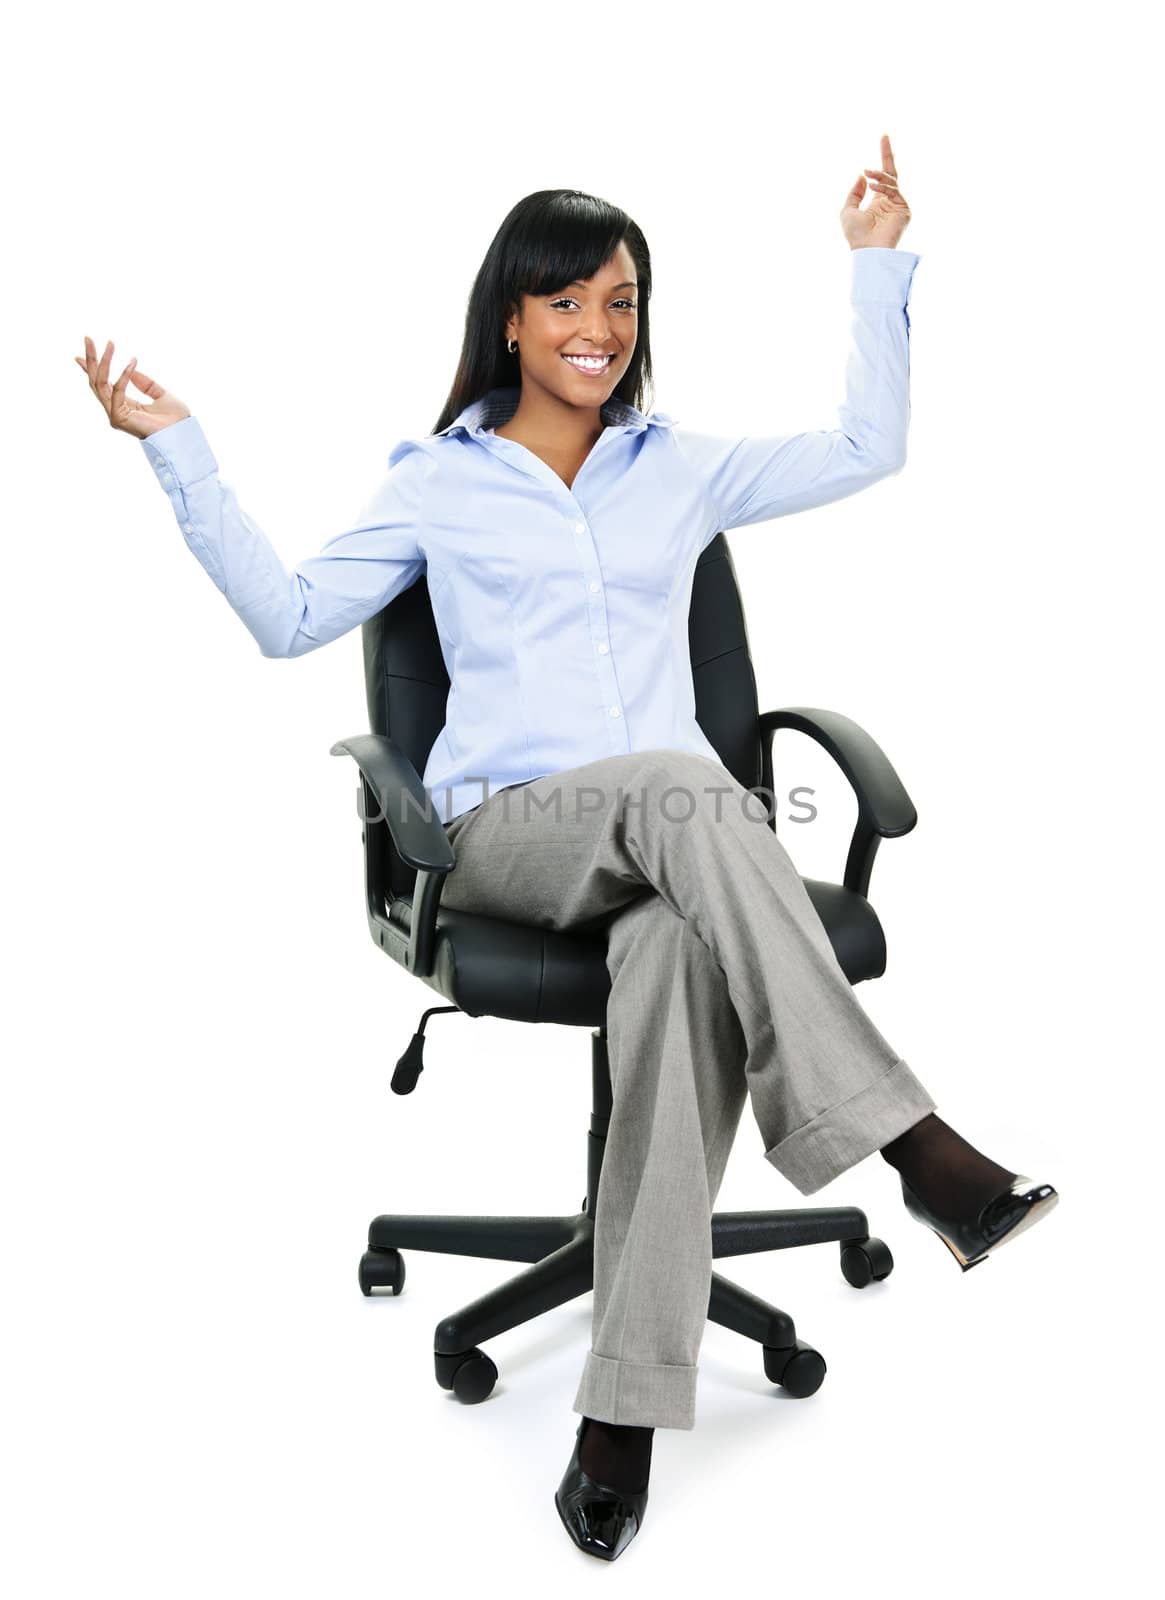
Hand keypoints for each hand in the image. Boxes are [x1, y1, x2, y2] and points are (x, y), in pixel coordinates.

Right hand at [74, 336, 190, 438]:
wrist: (184, 434)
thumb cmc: (176, 420)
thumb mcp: (161, 394)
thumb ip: (146, 383)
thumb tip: (132, 366)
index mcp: (124, 406)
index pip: (103, 385)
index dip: (91, 369)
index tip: (79, 354)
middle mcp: (116, 410)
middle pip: (96, 382)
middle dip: (92, 359)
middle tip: (87, 338)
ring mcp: (115, 416)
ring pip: (100, 384)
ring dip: (104, 361)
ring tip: (110, 343)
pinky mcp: (118, 418)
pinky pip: (117, 390)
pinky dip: (124, 375)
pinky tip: (132, 362)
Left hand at [840, 135, 911, 250]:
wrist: (867, 251)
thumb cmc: (856, 235)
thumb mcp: (848, 210)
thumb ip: (854, 192)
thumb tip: (862, 175)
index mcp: (878, 202)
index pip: (882, 176)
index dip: (884, 158)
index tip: (883, 138)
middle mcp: (889, 201)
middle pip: (892, 173)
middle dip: (887, 154)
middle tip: (884, 136)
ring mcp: (898, 204)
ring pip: (891, 180)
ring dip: (878, 174)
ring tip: (866, 172)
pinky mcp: (904, 209)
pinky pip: (894, 190)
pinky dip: (883, 186)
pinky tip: (873, 187)